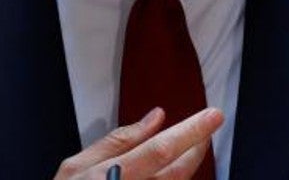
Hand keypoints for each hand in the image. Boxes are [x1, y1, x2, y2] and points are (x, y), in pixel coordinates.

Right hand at [53, 107, 223, 179]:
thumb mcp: (75, 168)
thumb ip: (117, 141)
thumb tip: (154, 118)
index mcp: (113, 176)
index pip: (161, 149)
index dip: (192, 131)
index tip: (213, 116)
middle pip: (179, 171)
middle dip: (198, 146)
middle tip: (206, 127)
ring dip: (187, 165)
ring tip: (188, 148)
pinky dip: (172, 178)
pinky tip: (170, 169)